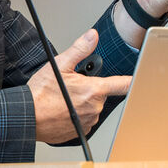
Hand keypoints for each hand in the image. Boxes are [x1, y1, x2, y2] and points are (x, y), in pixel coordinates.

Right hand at [28, 29, 131, 143]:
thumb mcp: (59, 65)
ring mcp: (88, 121)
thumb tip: (92, 36)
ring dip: (82, 102)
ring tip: (64, 100)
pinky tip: (63, 111)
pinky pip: (85, 120)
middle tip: (72, 86)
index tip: (139, 77)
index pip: (122, 84)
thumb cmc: (40, 93)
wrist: (27, 117)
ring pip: (92, 107)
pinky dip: (77, 115)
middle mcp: (94, 108)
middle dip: (89, 89)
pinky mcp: (81, 131)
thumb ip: (79, 49)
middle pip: (100, 94)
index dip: (131, 79)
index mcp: (93, 90)